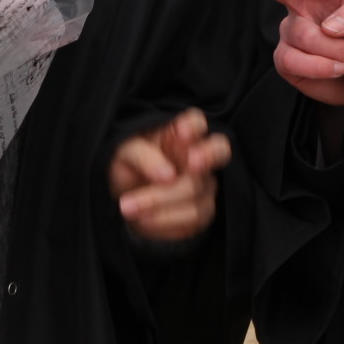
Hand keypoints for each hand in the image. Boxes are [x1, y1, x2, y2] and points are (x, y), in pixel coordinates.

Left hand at [109, 108, 231, 242]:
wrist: (124, 204)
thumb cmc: (128, 169)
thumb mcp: (124, 155)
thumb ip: (143, 157)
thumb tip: (167, 174)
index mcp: (177, 135)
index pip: (196, 122)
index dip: (193, 126)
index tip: (181, 132)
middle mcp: (197, 156)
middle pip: (220, 149)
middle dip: (209, 155)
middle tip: (192, 163)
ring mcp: (204, 184)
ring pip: (196, 191)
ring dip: (160, 201)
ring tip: (129, 207)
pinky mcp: (202, 212)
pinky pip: (193, 218)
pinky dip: (164, 221)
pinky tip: (143, 219)